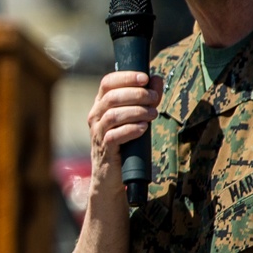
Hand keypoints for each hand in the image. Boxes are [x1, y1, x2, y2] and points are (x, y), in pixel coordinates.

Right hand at [87, 71, 162, 192]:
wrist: (110, 175)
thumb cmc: (124, 143)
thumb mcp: (133, 117)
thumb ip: (145, 98)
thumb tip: (157, 79)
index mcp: (100, 104)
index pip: (107, 82)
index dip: (126, 77)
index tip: (145, 78)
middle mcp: (95, 116)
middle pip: (112, 97)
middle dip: (137, 94)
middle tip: (154, 98)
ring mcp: (97, 133)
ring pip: (113, 115)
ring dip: (136, 112)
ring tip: (153, 114)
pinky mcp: (104, 149)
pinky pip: (114, 136)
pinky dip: (131, 130)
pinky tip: (143, 128)